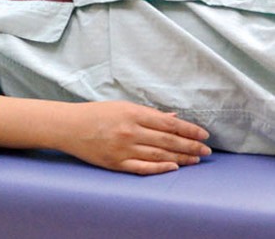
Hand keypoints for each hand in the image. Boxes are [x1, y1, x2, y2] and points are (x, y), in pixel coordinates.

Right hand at [60, 101, 210, 174]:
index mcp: (132, 114)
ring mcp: (123, 149)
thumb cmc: (95, 114)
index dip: (189, 130)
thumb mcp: (121, 107)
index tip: (203, 134)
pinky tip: (174, 167)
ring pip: (159, 155)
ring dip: (181, 158)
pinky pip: (143, 167)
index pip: (169, 123)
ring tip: (195, 159)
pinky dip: (160, 168)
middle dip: (190, 146)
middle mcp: (130, 131)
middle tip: (206, 150)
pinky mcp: (116, 163)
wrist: (68, 126)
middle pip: (168, 140)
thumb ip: (148, 114)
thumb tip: (173, 117)